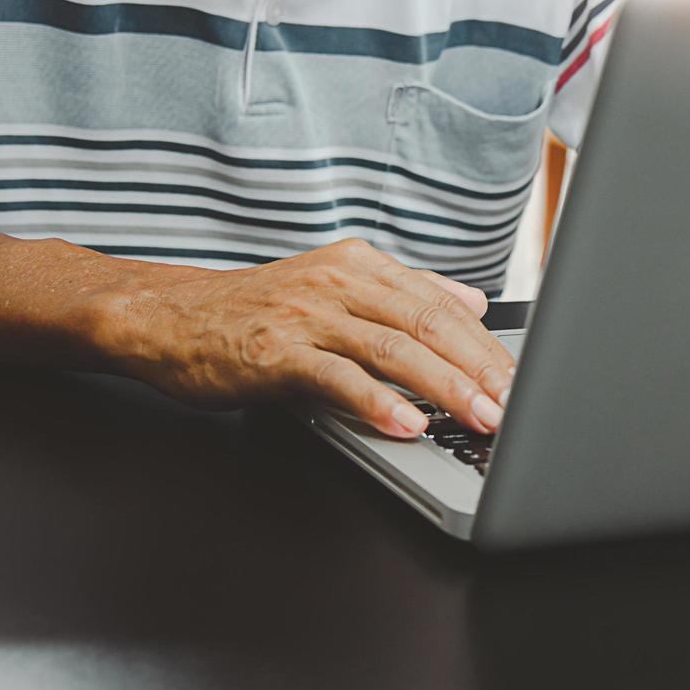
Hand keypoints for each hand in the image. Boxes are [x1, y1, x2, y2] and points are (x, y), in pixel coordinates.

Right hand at [97, 240, 515, 437]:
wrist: (171, 317)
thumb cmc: (255, 311)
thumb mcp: (337, 287)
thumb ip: (406, 293)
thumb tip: (474, 302)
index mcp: (363, 266)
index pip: (442, 305)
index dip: (486, 344)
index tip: (519, 379)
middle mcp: (340, 282)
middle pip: (428, 324)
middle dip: (478, 368)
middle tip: (512, 404)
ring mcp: (308, 314)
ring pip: (393, 349)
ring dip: (443, 388)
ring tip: (478, 416)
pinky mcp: (277, 351)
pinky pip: (337, 377)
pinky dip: (376, 402)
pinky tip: (407, 423)